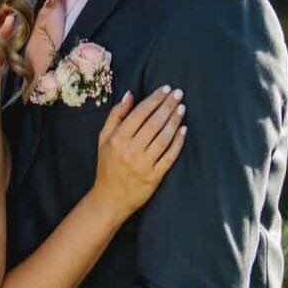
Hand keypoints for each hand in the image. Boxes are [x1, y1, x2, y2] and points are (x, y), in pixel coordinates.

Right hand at [92, 85, 186, 219]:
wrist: (109, 198)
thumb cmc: (107, 165)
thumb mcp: (104, 138)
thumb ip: (115, 115)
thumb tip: (130, 94)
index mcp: (117, 138)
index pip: (140, 113)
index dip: (155, 99)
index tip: (166, 89)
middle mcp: (130, 150)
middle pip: (153, 123)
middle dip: (167, 106)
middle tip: (179, 94)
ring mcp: (143, 164)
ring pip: (163, 138)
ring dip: (174, 121)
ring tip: (182, 108)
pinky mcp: (154, 177)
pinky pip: (169, 156)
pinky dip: (178, 143)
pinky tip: (184, 130)